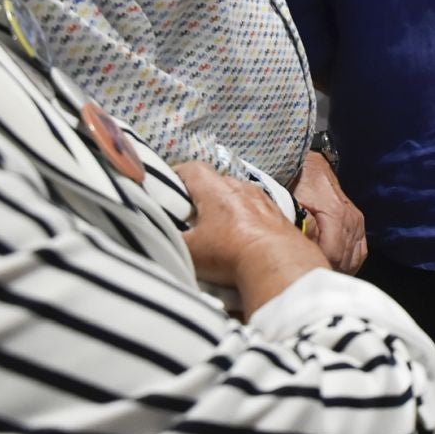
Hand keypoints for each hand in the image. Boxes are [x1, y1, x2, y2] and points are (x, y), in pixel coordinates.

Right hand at [176, 162, 326, 285]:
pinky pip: (256, 211)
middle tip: (186, 214)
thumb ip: (169, 239)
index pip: (191, 168)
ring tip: (213, 228)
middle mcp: (241, 187)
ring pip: (237, 196)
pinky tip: (240, 238)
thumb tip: (155, 236)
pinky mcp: (278, 217)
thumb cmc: (231, 253)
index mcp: (216, 188)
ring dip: (224, 207)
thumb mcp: (189, 249)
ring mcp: (263, 201)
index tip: (166, 187)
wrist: (279, 265)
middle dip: (199, 195)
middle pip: (215, 182)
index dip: (176, 175)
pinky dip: (245, 220)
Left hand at [292, 149, 368, 273]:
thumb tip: (303, 249)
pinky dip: (350, 263)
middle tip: (308, 275)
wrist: (310, 166)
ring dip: (338, 270)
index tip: (303, 272)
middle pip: (344, 261)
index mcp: (336, 215)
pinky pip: (360, 252)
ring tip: (320, 273)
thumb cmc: (297, 184)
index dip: (318, 266)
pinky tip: (335, 267)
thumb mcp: (291, 202)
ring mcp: (357, 223)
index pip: (332, 255)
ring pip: (354, 259)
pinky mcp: (358, 224)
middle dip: (327, 270)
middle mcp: (352, 221)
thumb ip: (299, 225)